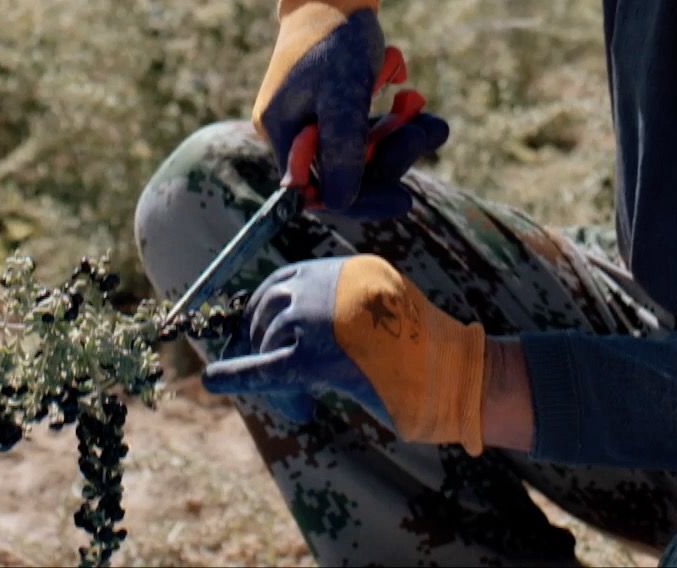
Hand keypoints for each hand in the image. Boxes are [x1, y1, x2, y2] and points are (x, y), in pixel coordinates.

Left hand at [201, 255, 488, 453]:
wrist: (462, 377)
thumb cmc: (432, 357)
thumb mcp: (384, 316)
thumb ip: (343, 313)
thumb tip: (290, 330)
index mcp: (350, 270)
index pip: (285, 282)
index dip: (266, 313)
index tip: (256, 337)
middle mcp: (331, 283)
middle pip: (269, 309)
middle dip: (262, 344)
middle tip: (275, 383)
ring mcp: (322, 317)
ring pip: (269, 342)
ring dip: (272, 376)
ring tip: (300, 406)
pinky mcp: (315, 357)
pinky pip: (263, 365)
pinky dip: (237, 373)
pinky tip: (214, 380)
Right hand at [253, 0, 448, 216]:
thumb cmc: (335, 36)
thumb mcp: (343, 91)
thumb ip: (341, 146)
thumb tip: (340, 201)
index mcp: (282, 131)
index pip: (316, 190)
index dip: (359, 199)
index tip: (404, 199)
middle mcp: (295, 132)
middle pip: (345, 173)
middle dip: (390, 158)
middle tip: (424, 133)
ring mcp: (317, 121)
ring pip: (364, 154)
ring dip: (401, 140)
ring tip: (431, 120)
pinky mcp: (339, 109)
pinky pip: (371, 133)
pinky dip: (399, 125)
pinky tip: (424, 111)